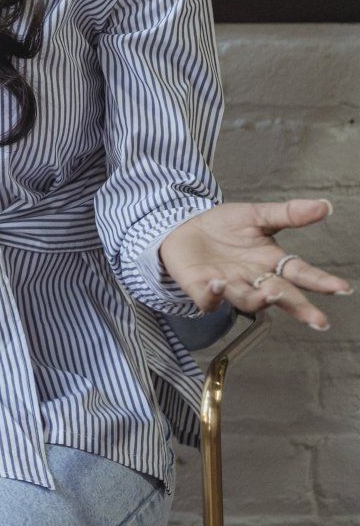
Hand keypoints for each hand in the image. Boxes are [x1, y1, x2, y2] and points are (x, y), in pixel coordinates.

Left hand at [159, 198, 350, 330]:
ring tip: (270, 293)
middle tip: (317, 320)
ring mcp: (228, 286)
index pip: (300, 274)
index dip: (321, 281)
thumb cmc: (223, 226)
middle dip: (299, 307)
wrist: (183, 226)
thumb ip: (289, 214)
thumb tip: (325, 205)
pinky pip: (208, 298)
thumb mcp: (257, 215)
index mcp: (271, 262)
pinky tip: (218, 284)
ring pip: (247, 300)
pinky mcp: (200, 288)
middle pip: (280, 296)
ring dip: (259, 299)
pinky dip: (214, 295)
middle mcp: (254, 279)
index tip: (342, 288)